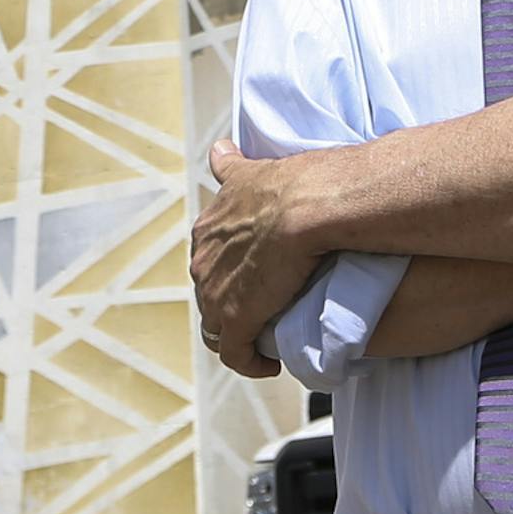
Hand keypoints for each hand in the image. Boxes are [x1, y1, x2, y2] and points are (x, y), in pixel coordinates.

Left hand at [190, 138, 345, 376]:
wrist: (310, 205)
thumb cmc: (293, 183)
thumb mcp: (251, 168)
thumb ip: (232, 165)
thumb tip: (219, 148)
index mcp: (207, 228)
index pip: (209, 259)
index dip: (229, 270)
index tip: (253, 275)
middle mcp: (202, 260)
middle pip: (209, 293)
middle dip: (230, 303)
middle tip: (264, 307)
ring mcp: (215, 293)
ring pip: (217, 327)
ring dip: (238, 336)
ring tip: (265, 338)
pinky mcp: (236, 320)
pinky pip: (236, 354)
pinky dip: (251, 362)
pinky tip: (270, 365)